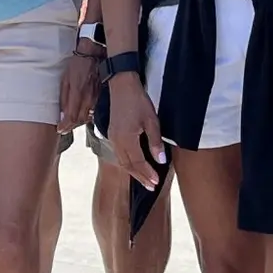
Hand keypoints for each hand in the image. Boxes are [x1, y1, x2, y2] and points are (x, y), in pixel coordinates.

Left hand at [58, 49, 99, 130]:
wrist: (93, 54)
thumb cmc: (77, 65)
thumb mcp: (65, 79)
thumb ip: (64, 98)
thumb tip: (61, 114)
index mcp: (78, 93)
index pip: (72, 117)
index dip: (65, 126)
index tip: (59, 129)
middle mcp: (88, 98)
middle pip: (80, 120)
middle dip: (70, 127)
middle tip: (63, 129)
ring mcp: (96, 97)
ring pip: (87, 117)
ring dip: (78, 123)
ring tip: (69, 125)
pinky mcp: (100, 96)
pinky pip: (92, 111)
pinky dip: (85, 116)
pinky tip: (79, 117)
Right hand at [107, 74, 165, 192]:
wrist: (122, 86)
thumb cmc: (138, 101)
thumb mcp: (151, 120)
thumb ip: (155, 142)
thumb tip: (160, 160)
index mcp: (127, 139)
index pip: (138, 162)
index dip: (147, 173)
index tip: (156, 182)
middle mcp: (117, 142)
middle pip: (128, 166)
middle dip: (140, 177)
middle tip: (151, 186)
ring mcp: (112, 138)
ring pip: (122, 161)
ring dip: (133, 172)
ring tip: (144, 180)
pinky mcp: (112, 134)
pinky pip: (119, 154)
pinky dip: (127, 163)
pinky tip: (134, 165)